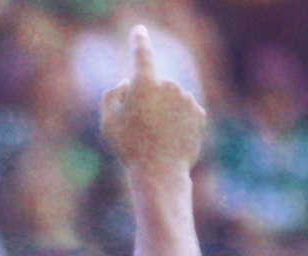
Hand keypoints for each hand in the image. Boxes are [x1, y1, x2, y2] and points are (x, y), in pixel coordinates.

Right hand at [100, 26, 207, 172]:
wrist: (161, 171)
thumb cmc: (130, 147)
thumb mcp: (108, 122)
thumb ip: (112, 95)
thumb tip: (127, 83)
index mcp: (144, 84)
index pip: (142, 54)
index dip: (139, 41)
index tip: (139, 31)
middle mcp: (169, 85)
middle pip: (155, 87)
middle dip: (147, 100)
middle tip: (139, 128)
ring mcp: (186, 98)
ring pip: (171, 100)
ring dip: (163, 114)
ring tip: (155, 139)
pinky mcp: (199, 113)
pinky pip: (184, 112)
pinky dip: (177, 122)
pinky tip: (171, 140)